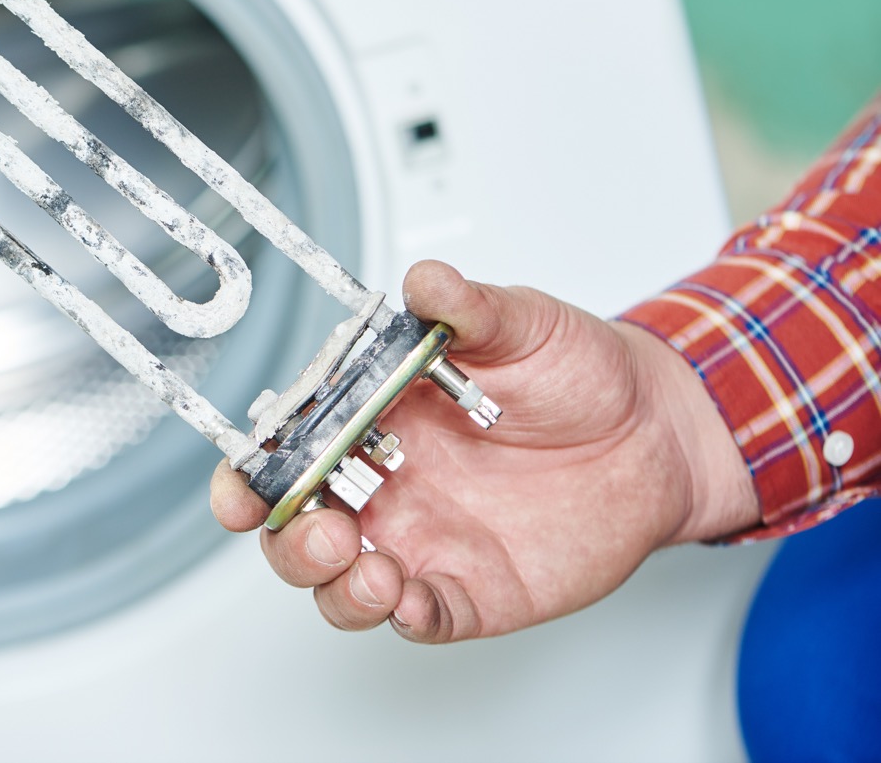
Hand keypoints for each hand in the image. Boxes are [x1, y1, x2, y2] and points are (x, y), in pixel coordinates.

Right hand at [210, 260, 758, 642]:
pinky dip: (403, 618)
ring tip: (372, 570)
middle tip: (329, 529)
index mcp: (372, 418)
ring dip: (336, 587)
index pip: (284, 452)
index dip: (248, 477)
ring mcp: (420, 541)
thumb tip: (425, 281)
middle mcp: (383, 485)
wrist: (656, 432)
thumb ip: (466, 308)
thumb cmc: (577, 372)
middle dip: (289, 540)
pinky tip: (412, 601)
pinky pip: (418, 618)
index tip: (242, 489)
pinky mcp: (468, 589)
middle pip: (294, 530)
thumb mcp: (520, 324)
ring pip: (339, 585)